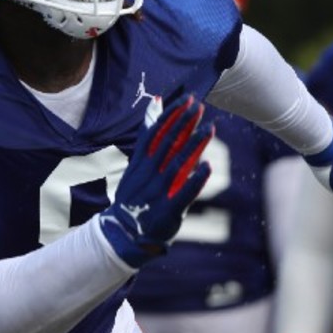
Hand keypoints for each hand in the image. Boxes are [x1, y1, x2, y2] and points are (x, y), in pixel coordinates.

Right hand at [100, 93, 213, 266]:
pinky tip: (208, 166)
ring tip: (210, 129)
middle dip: (183, 124)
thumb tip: (155, 102)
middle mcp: (148, 175)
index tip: (187, 100)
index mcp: (140, 164)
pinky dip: (195, 180)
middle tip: (198, 107)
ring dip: (193, 146)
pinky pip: (183, 194)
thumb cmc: (135, 196)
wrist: (123, 233)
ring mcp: (157, 193)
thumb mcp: (136, 165)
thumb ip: (147, 136)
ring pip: (177, 165)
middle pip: (167, 145)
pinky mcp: (168, 211)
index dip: (171, 116)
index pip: (155, 133)